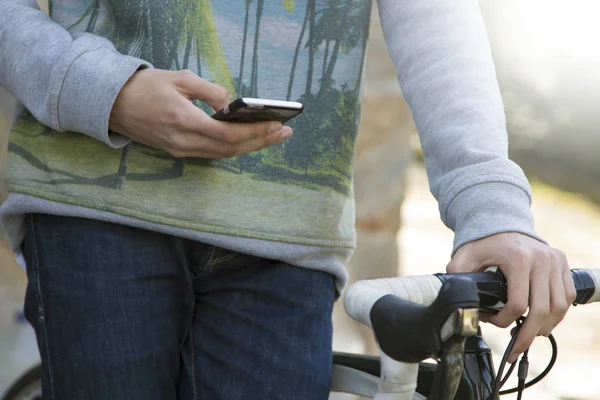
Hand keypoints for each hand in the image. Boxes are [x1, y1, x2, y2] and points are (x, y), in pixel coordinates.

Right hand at [109, 69, 292, 157]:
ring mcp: (180, 150)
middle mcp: (184, 142)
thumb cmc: (146, 87)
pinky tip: (248, 140)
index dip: (255, 132)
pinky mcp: (178, 152)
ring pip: (223, 154)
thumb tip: (232, 104)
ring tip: (272, 137)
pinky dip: (233, 148)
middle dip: (260, 142)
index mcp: (184, 121)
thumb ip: (210, 91)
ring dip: (250, 147)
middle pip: (230, 149)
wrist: (113, 105)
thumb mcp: (180, 78)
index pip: (228, 134)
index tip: (277, 125)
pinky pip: (212, 153)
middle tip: (284, 133)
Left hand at [446, 232, 575, 362]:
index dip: (503, 320)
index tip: (489, 320)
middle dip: (527, 335)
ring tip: (528, 335)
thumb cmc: (482, 242)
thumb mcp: (465, 256)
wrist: (501, 222)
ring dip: (544, 327)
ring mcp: (555, 262)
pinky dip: (557, 314)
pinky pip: (567, 296)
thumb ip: (456, 275)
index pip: (517, 304)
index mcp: (518, 258)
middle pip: (541, 310)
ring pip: (558, 307)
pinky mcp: (562, 264)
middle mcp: (541, 260)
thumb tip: (452, 298)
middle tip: (515, 349)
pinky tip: (542, 322)